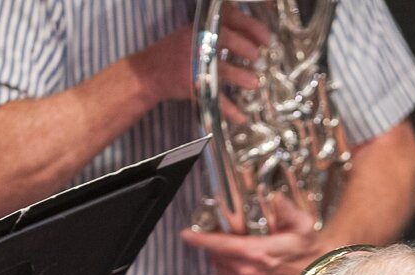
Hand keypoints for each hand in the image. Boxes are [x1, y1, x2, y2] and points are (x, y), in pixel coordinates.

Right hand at [129, 10, 268, 107]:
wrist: (147, 72)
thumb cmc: (176, 52)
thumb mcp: (196, 34)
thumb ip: (220, 34)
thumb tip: (254, 41)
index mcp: (202, 28)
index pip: (229, 18)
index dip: (251, 27)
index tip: (267, 38)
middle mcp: (198, 42)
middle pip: (225, 38)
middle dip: (246, 48)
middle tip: (259, 59)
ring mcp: (193, 63)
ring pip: (220, 68)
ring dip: (240, 76)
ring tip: (254, 83)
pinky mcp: (191, 85)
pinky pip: (213, 98)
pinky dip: (229, 110)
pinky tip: (241, 116)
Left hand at [179, 195, 325, 274]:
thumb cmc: (311, 252)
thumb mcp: (303, 225)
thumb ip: (288, 210)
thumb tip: (276, 197)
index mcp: (258, 253)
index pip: (220, 245)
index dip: (200, 239)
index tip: (186, 234)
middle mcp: (249, 269)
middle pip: (216, 253)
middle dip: (213, 242)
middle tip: (221, 230)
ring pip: (219, 264)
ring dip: (219, 253)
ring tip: (231, 242)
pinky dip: (226, 264)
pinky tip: (237, 255)